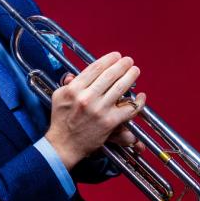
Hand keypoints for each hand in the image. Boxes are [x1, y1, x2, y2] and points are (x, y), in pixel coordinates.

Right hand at [45, 52, 145, 169]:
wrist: (64, 145)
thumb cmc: (61, 120)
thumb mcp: (58, 96)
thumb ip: (67, 84)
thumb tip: (74, 74)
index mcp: (74, 89)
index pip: (95, 68)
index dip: (108, 59)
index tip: (116, 56)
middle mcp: (87, 97)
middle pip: (110, 75)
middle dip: (122, 65)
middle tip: (128, 61)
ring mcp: (99, 110)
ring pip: (120, 88)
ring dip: (131, 76)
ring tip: (135, 70)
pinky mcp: (109, 122)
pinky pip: (128, 109)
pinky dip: (137, 102)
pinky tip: (141, 95)